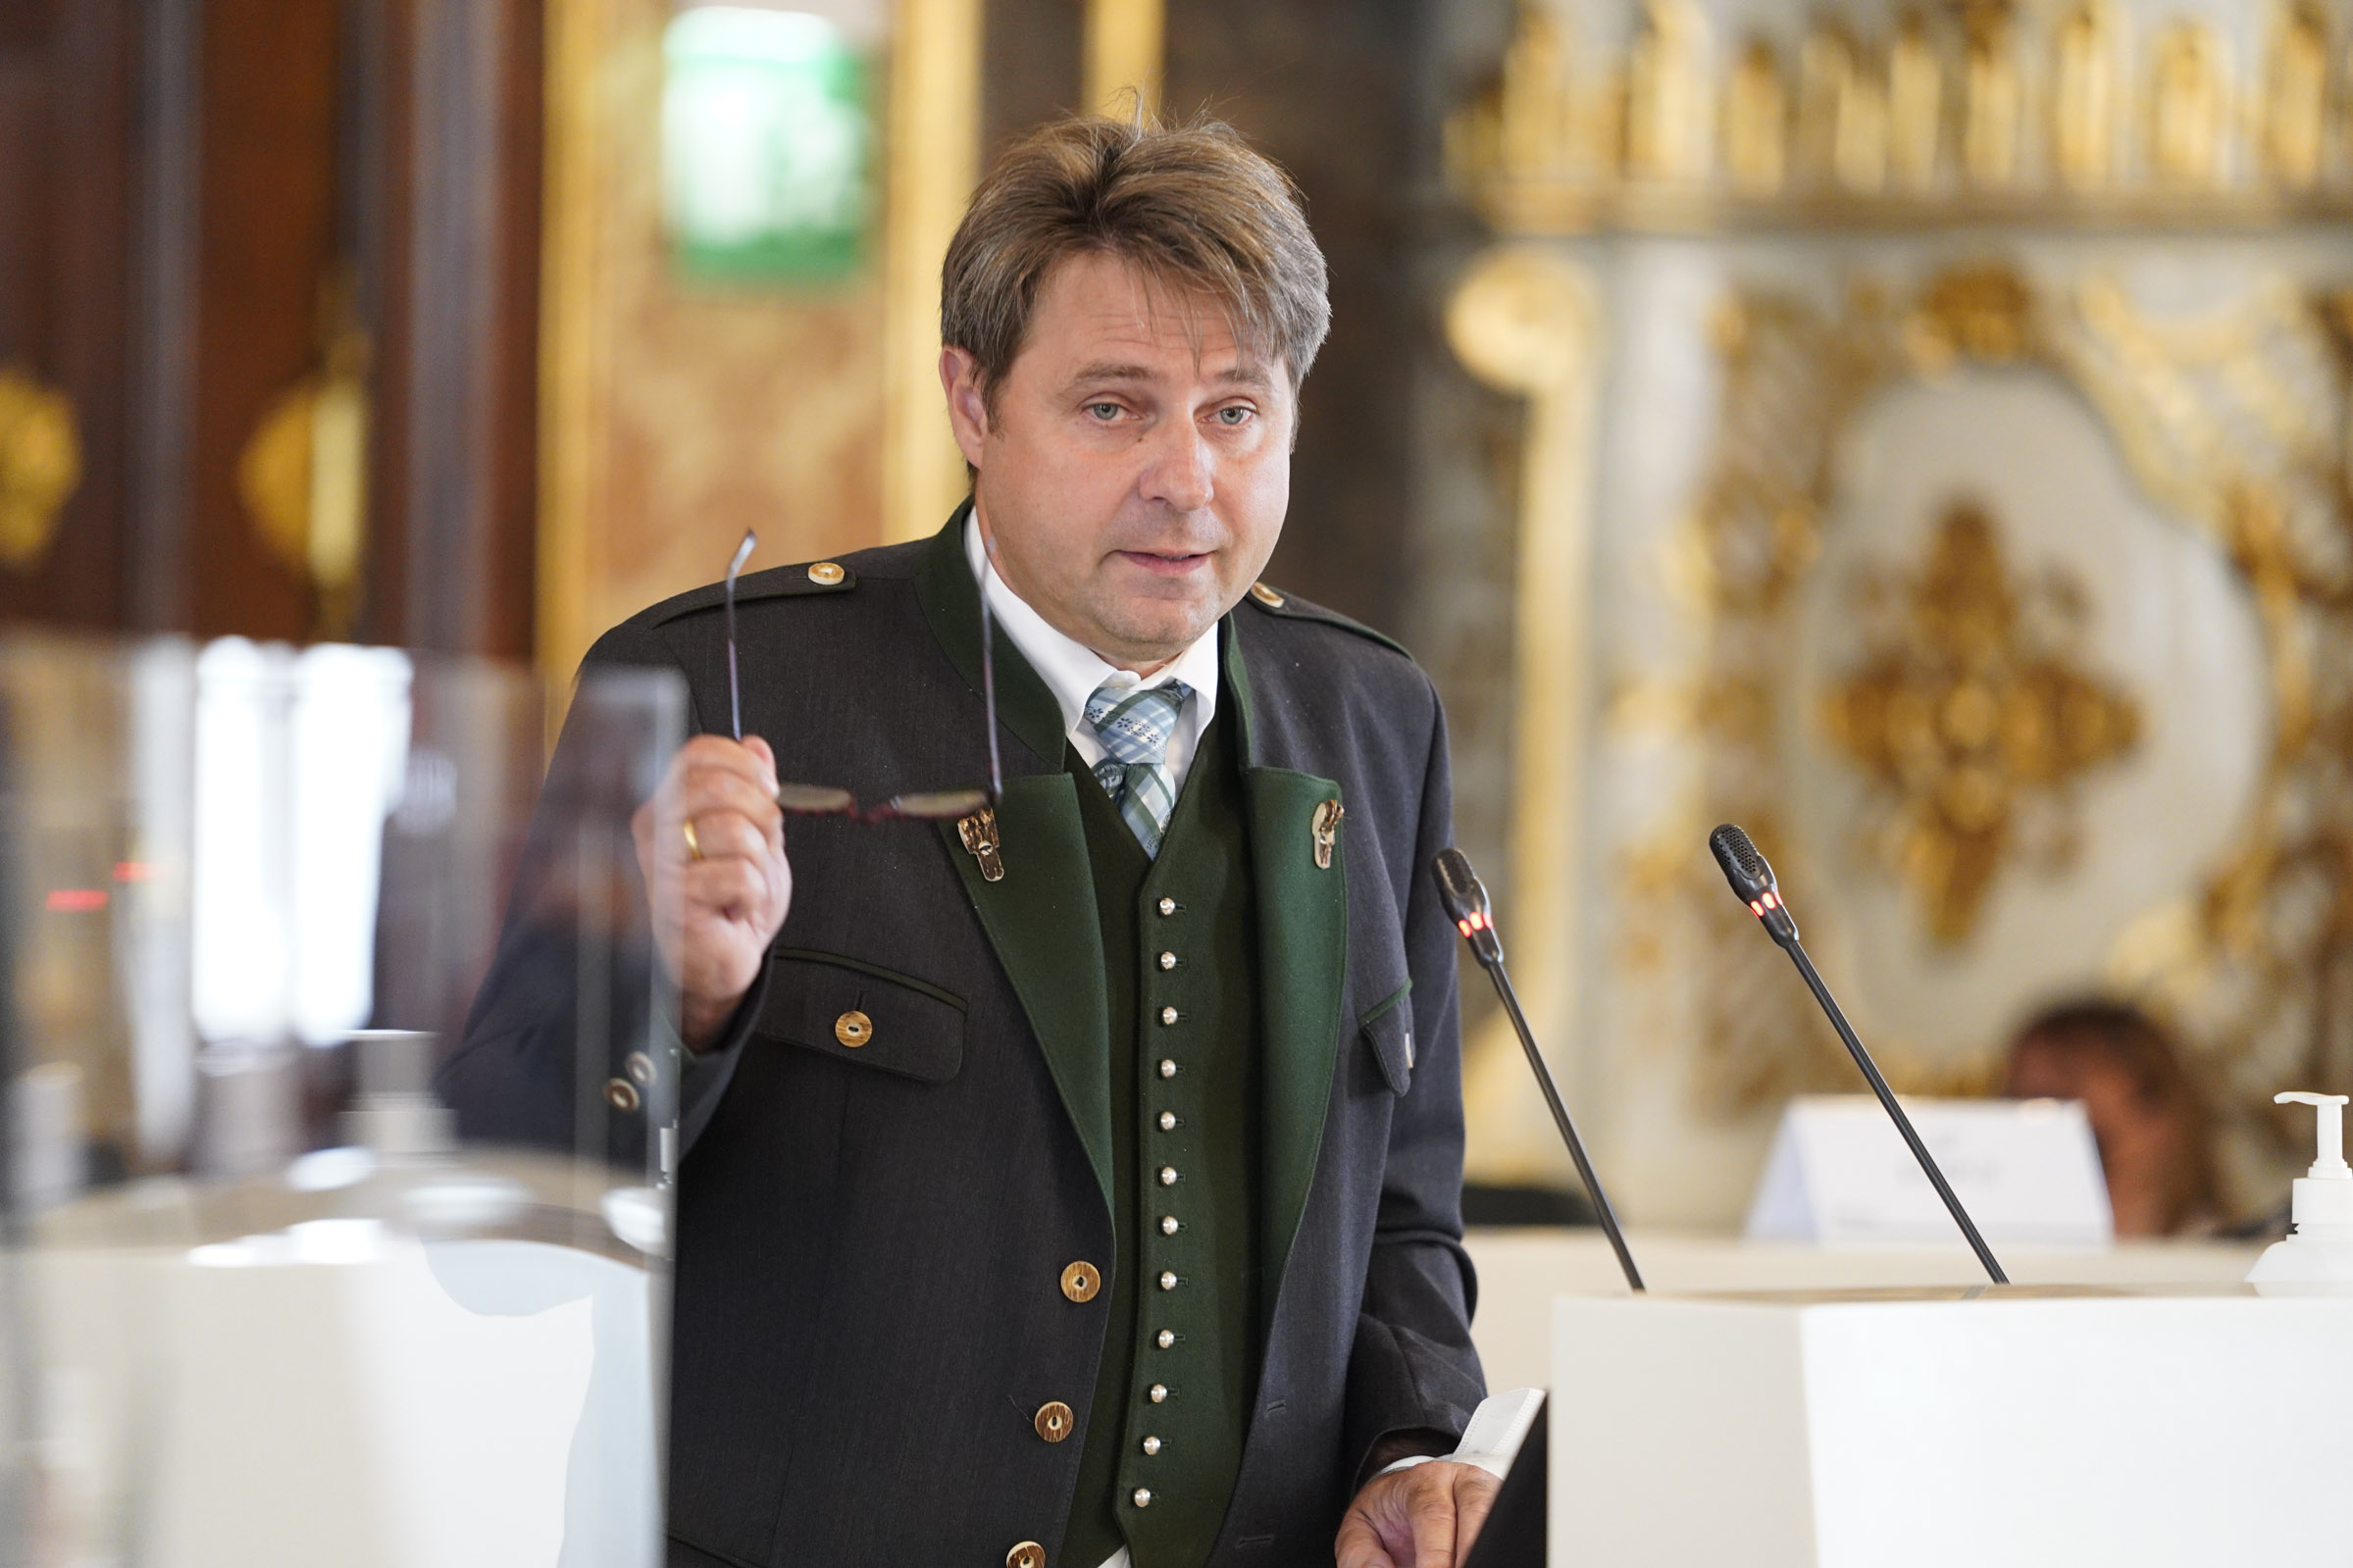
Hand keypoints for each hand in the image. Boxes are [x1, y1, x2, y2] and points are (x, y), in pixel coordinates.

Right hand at [631, 735, 791, 1049]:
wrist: (725, 957)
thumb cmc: (732, 898)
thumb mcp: (753, 834)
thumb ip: (753, 790)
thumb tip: (757, 745)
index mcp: (669, 803)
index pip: (697, 754)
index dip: (744, 764)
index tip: (770, 789)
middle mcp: (654, 828)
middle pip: (717, 786)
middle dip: (762, 813)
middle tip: (765, 843)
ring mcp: (659, 865)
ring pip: (732, 831)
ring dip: (759, 861)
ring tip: (746, 882)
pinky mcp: (673, 902)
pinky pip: (738, 875)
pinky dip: (754, 894)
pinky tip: (736, 907)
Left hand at [1335, 1460, 1499, 1567]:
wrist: (1407, 1496)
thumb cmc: (1388, 1516)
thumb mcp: (1360, 1527)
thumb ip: (1360, 1552)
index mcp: (1424, 1481)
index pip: (1434, 1514)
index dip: (1436, 1553)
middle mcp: (1463, 1482)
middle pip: (1476, 1514)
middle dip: (1468, 1554)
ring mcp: (1491, 1495)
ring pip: (1498, 1522)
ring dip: (1485, 1553)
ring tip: (1473, 1567)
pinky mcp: (1503, 1515)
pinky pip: (1504, 1533)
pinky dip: (1495, 1551)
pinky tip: (1483, 1561)